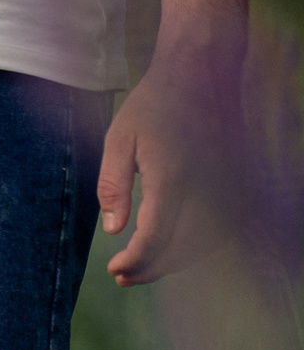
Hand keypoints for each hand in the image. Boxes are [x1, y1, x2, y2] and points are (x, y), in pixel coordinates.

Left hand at [98, 39, 246, 286]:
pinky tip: (169, 250)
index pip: (156, 234)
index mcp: (174, 174)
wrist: (202, 73)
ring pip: (205, 243)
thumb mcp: (119, 139)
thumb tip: (114, 230)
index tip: (113, 269)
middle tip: (122, 277)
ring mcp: (227, 185)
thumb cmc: (154, 104)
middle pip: (182, 246)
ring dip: (174, 263)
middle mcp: (207, 184)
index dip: (135, 259)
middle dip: (151, 268)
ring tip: (140, 269)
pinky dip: (195, 247)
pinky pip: (220, 228)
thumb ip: (113, 186)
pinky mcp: (236, 184)